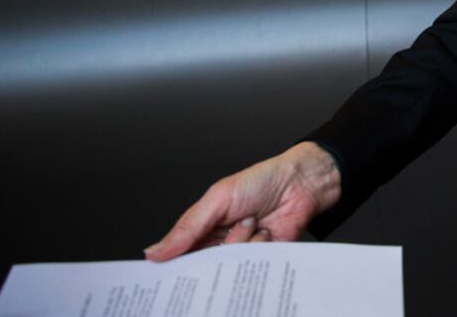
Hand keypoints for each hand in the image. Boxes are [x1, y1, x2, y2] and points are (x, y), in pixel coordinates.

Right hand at [144, 142, 341, 260]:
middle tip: (225, 235)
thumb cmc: (261, 181)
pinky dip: (261, 250)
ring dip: (242, 243)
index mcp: (203, 231)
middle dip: (214, 254)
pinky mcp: (265, 261)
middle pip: (205, 269)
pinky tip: (267, 231)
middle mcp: (222, 246)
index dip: (172, 268)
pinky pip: (255, 269)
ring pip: (231, 269)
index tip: (164, 275)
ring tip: (253, 222)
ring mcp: (244, 254)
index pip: (179, 259)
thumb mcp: (218, 198)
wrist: (302, 183)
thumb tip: (155, 252)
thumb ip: (188, 227)